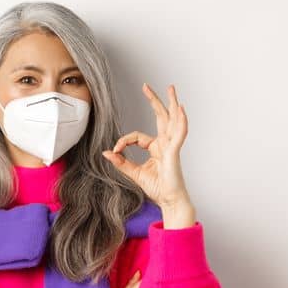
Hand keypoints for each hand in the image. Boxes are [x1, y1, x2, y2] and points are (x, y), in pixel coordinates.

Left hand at [102, 83, 193, 208]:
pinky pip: (179, 134)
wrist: (169, 200)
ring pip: (172, 120)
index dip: (123, 141)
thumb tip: (106, 152)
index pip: (137, 136)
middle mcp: (165, 143)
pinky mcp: (174, 152)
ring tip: (171, 89)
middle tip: (146, 86)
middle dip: (154, 101)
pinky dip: (181, 121)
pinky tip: (180, 109)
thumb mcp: (134, 173)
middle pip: (160, 117)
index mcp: (156, 147)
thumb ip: (121, 162)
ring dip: (171, 103)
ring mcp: (171, 146)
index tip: (115, 151)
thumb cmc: (157, 187)